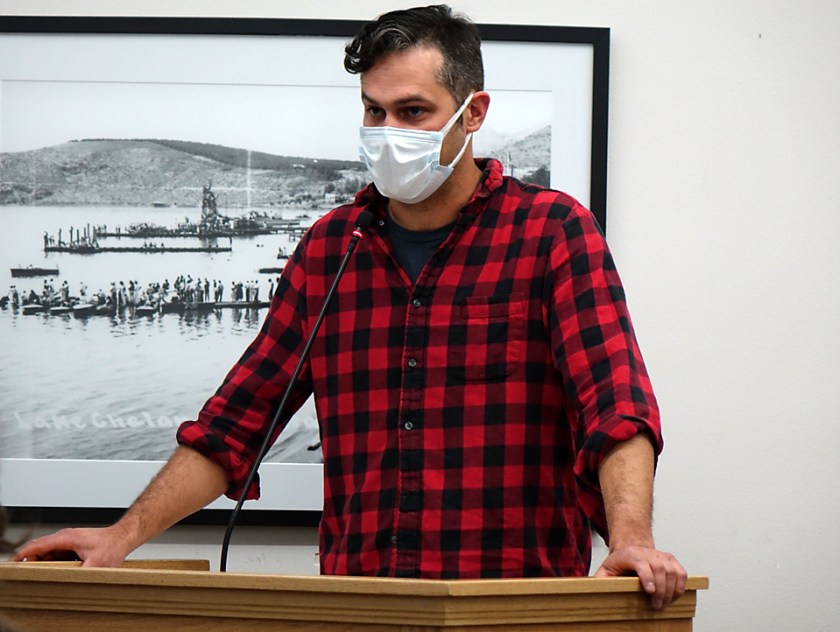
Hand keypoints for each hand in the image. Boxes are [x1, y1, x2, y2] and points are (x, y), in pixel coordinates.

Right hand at [12, 525, 130, 567]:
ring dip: (41, 565)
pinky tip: (52, 574)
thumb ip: (79, 574)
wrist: (123, 537)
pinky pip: (55, 556)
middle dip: (30, 563)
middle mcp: (65, 537)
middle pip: (39, 550)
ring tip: (37, 578)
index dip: (22, 555)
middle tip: (24, 577)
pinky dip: (51, 564)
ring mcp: (68, 541)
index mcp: (66, 538)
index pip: (37, 545)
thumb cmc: (113, 545)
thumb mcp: (96, 564)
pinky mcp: (72, 546)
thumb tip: (67, 583)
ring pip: (47, 554)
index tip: (13, 564)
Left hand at [594, 545, 686, 609]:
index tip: (650, 591)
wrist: (630, 547)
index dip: (647, 577)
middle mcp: (647, 552)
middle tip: (657, 606)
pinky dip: (681, 585)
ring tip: (665, 604)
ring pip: (672, 571)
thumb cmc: (619, 562)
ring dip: (672, 590)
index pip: (641, 563)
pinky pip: (681, 572)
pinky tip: (674, 596)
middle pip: (659, 568)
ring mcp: (660, 555)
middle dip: (661, 589)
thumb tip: (595, 591)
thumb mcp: (605, 570)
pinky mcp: (670, 559)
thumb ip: (601, 579)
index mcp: (630, 554)